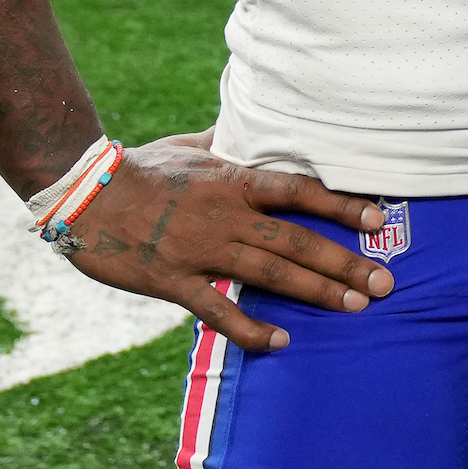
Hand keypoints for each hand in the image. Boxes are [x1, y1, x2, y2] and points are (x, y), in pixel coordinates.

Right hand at [54, 133, 393, 353]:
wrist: (83, 195)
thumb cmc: (139, 167)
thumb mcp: (190, 146)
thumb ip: (227, 142)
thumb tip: (250, 127)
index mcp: (234, 179)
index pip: (301, 191)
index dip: (342, 206)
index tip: (377, 221)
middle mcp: (226, 215)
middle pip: (297, 240)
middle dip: (345, 262)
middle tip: (385, 283)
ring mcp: (201, 250)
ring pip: (271, 273)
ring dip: (317, 291)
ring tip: (356, 307)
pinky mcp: (173, 281)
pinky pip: (218, 310)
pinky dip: (250, 328)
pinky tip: (280, 341)